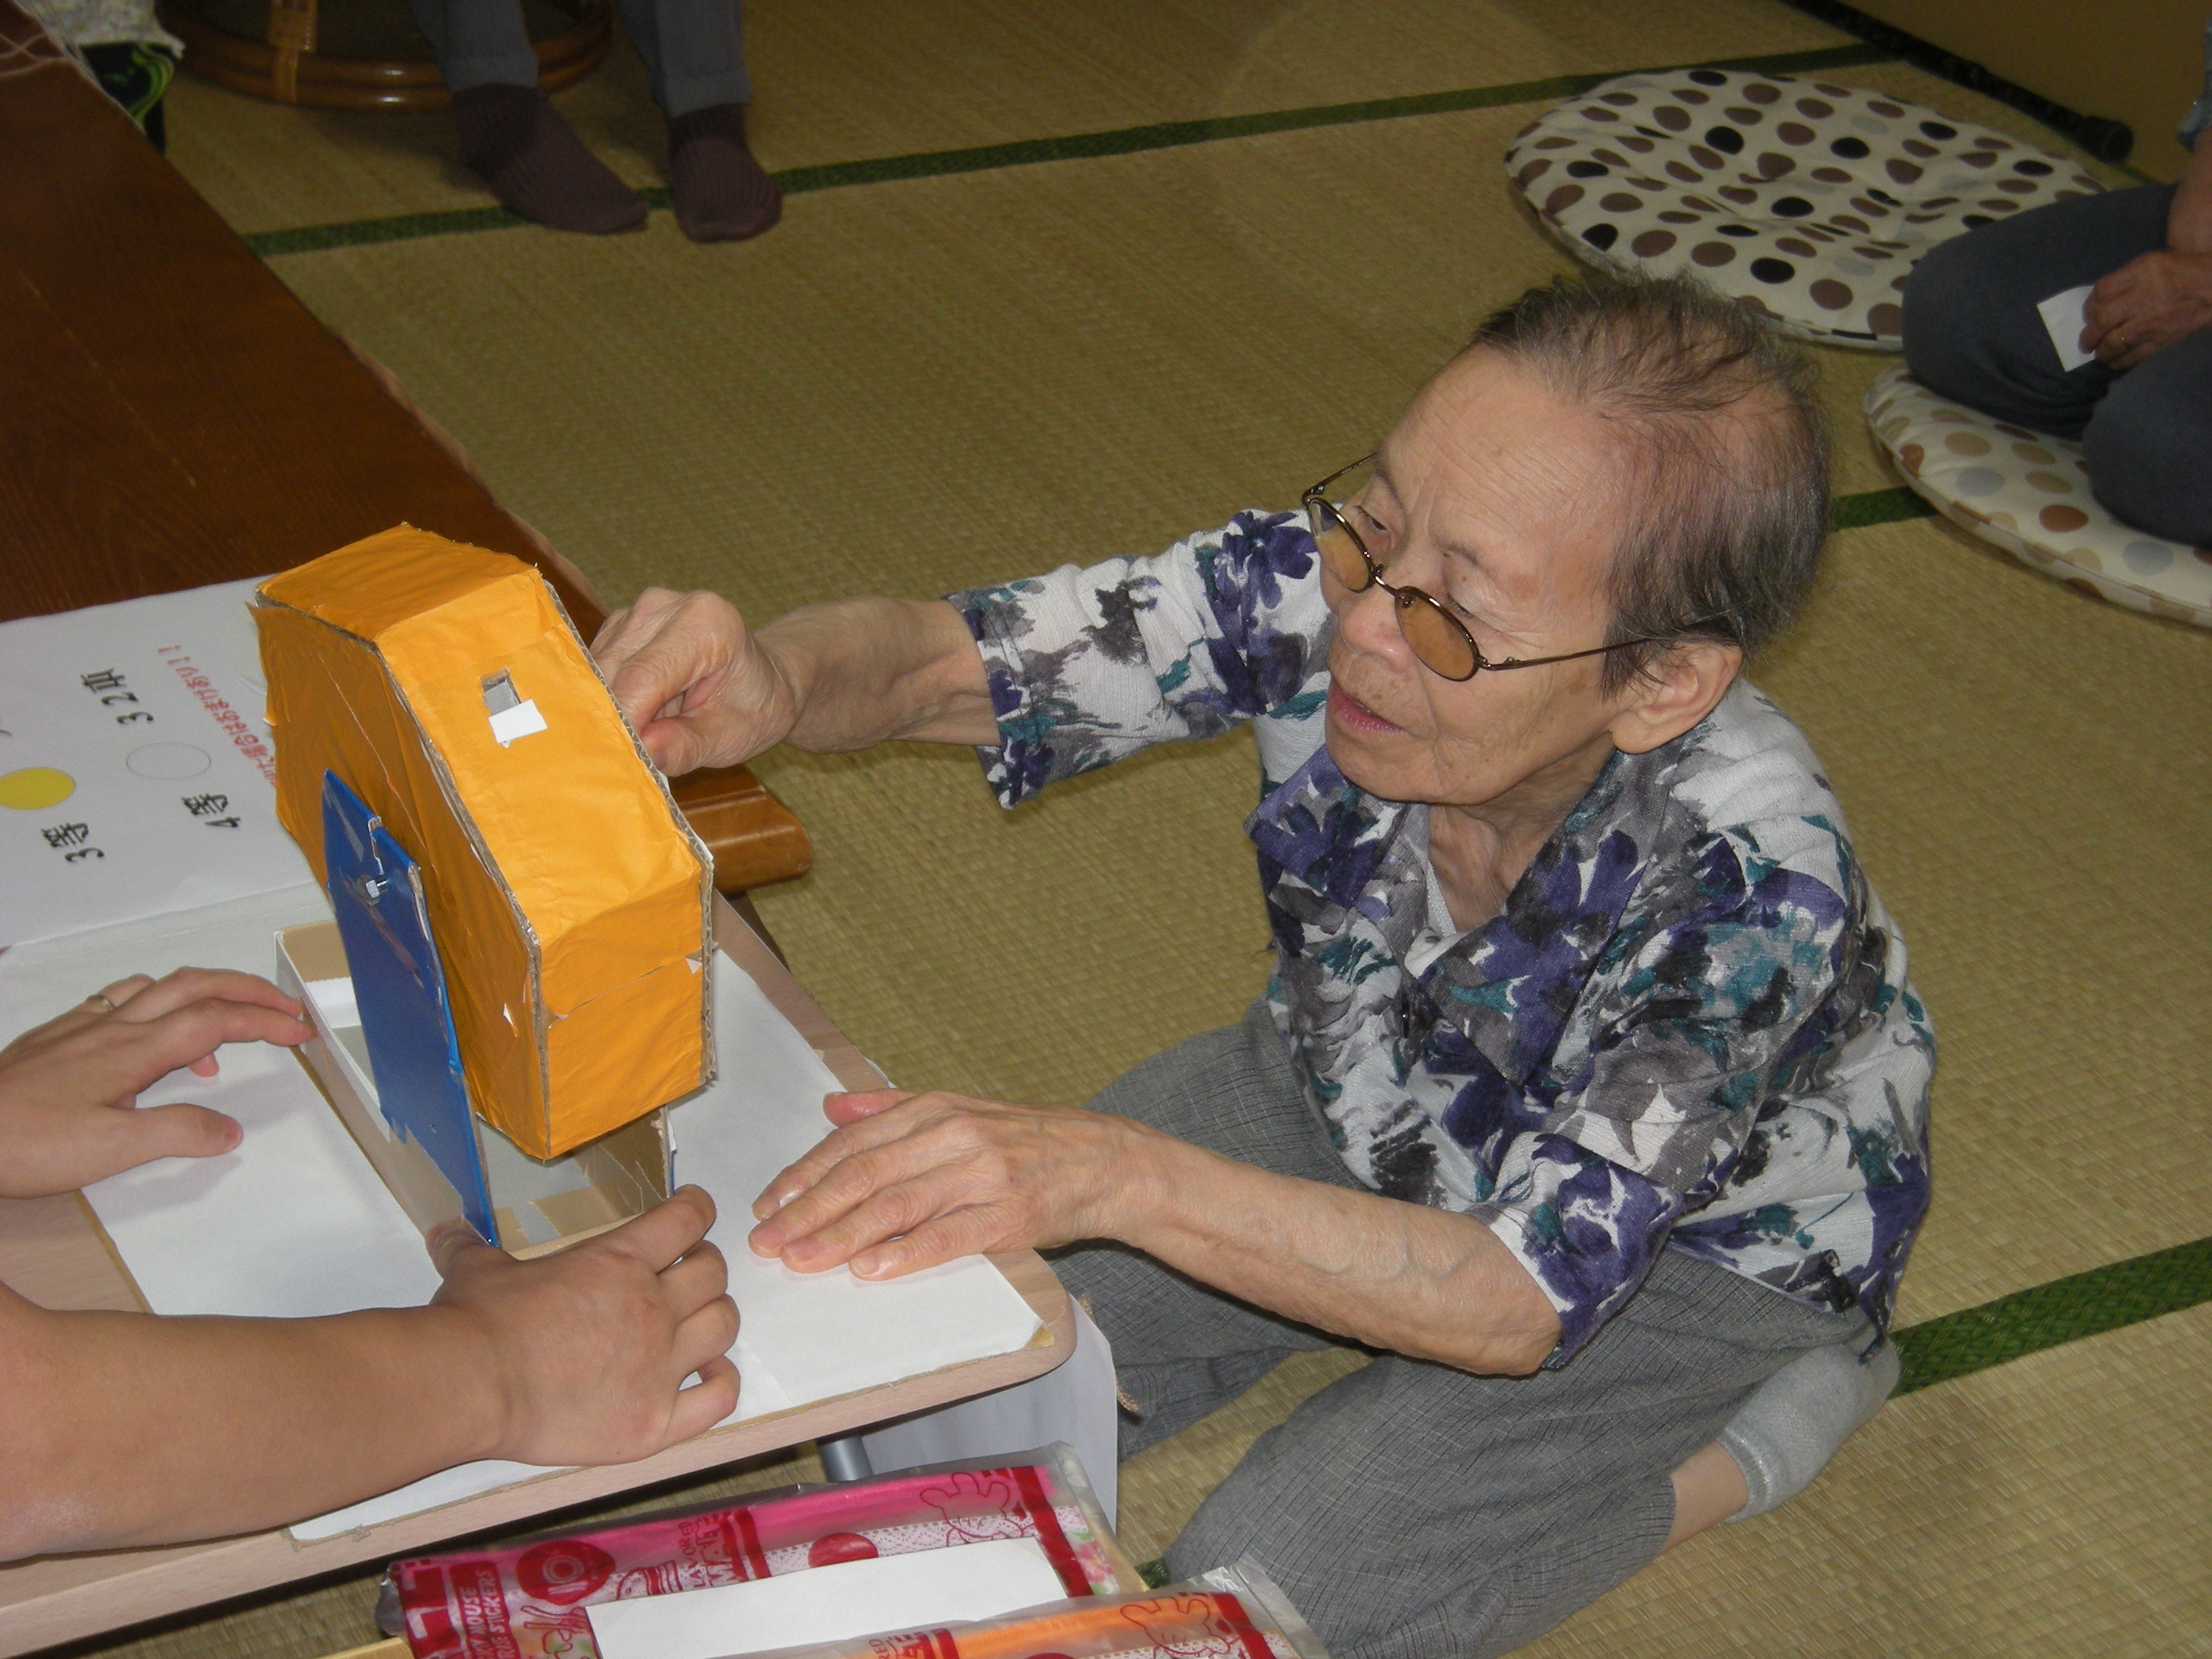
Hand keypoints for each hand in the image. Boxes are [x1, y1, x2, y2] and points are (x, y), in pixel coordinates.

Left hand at [0, 969, 312, 1199]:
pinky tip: (148, 1046)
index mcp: (135, 1050)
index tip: (301, 1031)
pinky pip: (120, 1002)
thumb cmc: (27, 1142)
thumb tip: (230, 1129)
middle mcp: (112, 1026)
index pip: (217, 1020)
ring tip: (223, 1031)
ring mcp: (81, 1027)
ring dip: (203, 993)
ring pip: (156, 986)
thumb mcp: (112, 1150)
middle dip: (248, 989)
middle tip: (285, 1007)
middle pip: (195, 985)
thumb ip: (178, 1133)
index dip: (266, 1020)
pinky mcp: (56, 1038)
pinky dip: (156, 1008)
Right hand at [431, 1186, 739, 1466]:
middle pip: (712, 1272)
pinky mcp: (655, 1421)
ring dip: (714, 1316)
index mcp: (619, 1261)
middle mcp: (652, 1308)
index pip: (686, 1219)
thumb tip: (444, 1230)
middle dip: (703, 1264)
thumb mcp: (476, 1270)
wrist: (470, 1386)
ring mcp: (659, 1367)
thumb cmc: (475, 1321)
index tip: (693, 1210)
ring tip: (696, 1319)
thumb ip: (471, 1247)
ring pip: (723, 1326)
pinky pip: (719, 1398)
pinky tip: (709, 1374)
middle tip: (685, 1271)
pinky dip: (723, 1382)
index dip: (696, 1208)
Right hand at [592, 587, 798, 774]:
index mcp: (704, 624)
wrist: (764, 683)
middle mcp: (665, 606)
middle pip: (611, 670)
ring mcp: (639, 611)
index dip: (624, 722)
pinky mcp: (620, 625)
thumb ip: (685, 746)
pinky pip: (595, 667)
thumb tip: (640, 749)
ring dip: (611, 707)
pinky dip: (608, 696)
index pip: (642, 677)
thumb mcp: (729, 739)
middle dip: (614, 717)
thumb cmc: (752, 709)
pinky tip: (640, 711)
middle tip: (629, 757)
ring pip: (596, 669)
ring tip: (649, 729)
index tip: (618, 760)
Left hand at [747, 1090, 1147, 1278]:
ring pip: (896, 1206)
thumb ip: (891, 1110)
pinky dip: (907, 1253)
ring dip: (841, 1237)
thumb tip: (831, 1106)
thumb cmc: (1027, 1139)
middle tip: (767, 1242)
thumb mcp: (960, 1109)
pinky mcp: (1009, 1213)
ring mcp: (982, 1174)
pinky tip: (872, 1269)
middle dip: (808, 1211)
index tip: (768, 1206)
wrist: (1106, 1160)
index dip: (804, 1176)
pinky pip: (949, 1235)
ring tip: (802, 1261)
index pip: (853, 1144)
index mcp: (935, 1109)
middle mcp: (953, 1136)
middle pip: (865, 1174)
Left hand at [2082, 249, 2211, 369]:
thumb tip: (2099, 300)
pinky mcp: (2164, 339)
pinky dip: (2120, 361)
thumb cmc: (2185, 272)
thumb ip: (2127, 278)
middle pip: (2102, 318)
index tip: (2088, 314)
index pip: (2102, 290)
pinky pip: (2134, 355)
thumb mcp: (2154, 262)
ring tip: (2098, 353)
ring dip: (2101, 351)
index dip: (2089, 305)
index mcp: (2143, 272)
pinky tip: (2115, 361)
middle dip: (2089, 333)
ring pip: (2114, 341)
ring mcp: (2155, 320)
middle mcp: (2146, 296)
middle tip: (2085, 341)